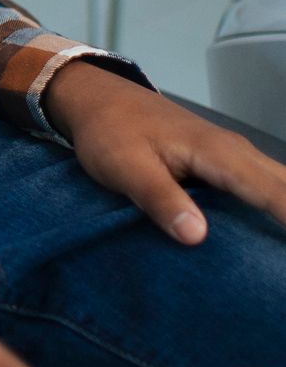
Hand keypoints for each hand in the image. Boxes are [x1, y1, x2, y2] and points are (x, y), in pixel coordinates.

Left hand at [42, 59, 285, 244]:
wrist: (98, 98)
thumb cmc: (110, 129)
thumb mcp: (125, 167)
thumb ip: (160, 198)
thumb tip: (197, 235)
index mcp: (216, 152)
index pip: (273, 191)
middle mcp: (235, 151)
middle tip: (285, 268)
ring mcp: (232, 155)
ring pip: (278, 185)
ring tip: (280, 258)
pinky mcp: (224, 163)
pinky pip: (263, 186)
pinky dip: (276, 205)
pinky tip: (272, 235)